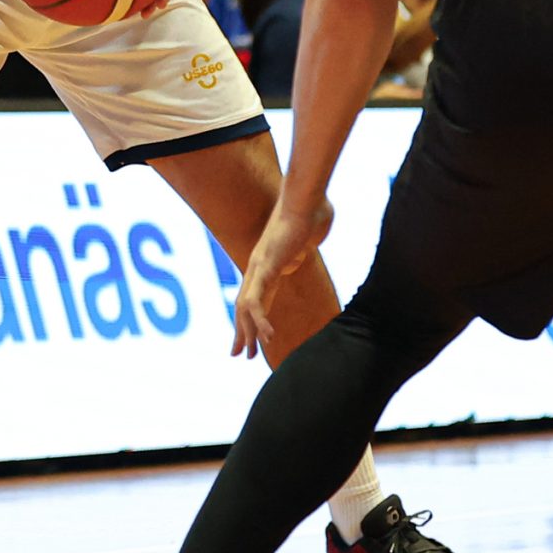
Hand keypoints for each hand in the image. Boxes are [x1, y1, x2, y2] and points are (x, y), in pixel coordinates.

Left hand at [232, 191, 333, 359]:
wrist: (308, 197)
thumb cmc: (314, 208)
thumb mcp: (312, 231)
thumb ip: (308, 239)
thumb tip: (314, 235)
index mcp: (269, 261)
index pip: (256, 294)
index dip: (253, 316)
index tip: (255, 335)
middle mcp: (258, 265)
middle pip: (244, 304)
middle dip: (242, 331)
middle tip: (238, 354)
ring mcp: (259, 266)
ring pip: (246, 307)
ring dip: (247, 332)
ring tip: (249, 355)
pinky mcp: (265, 267)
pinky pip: (257, 301)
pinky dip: (260, 321)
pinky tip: (267, 338)